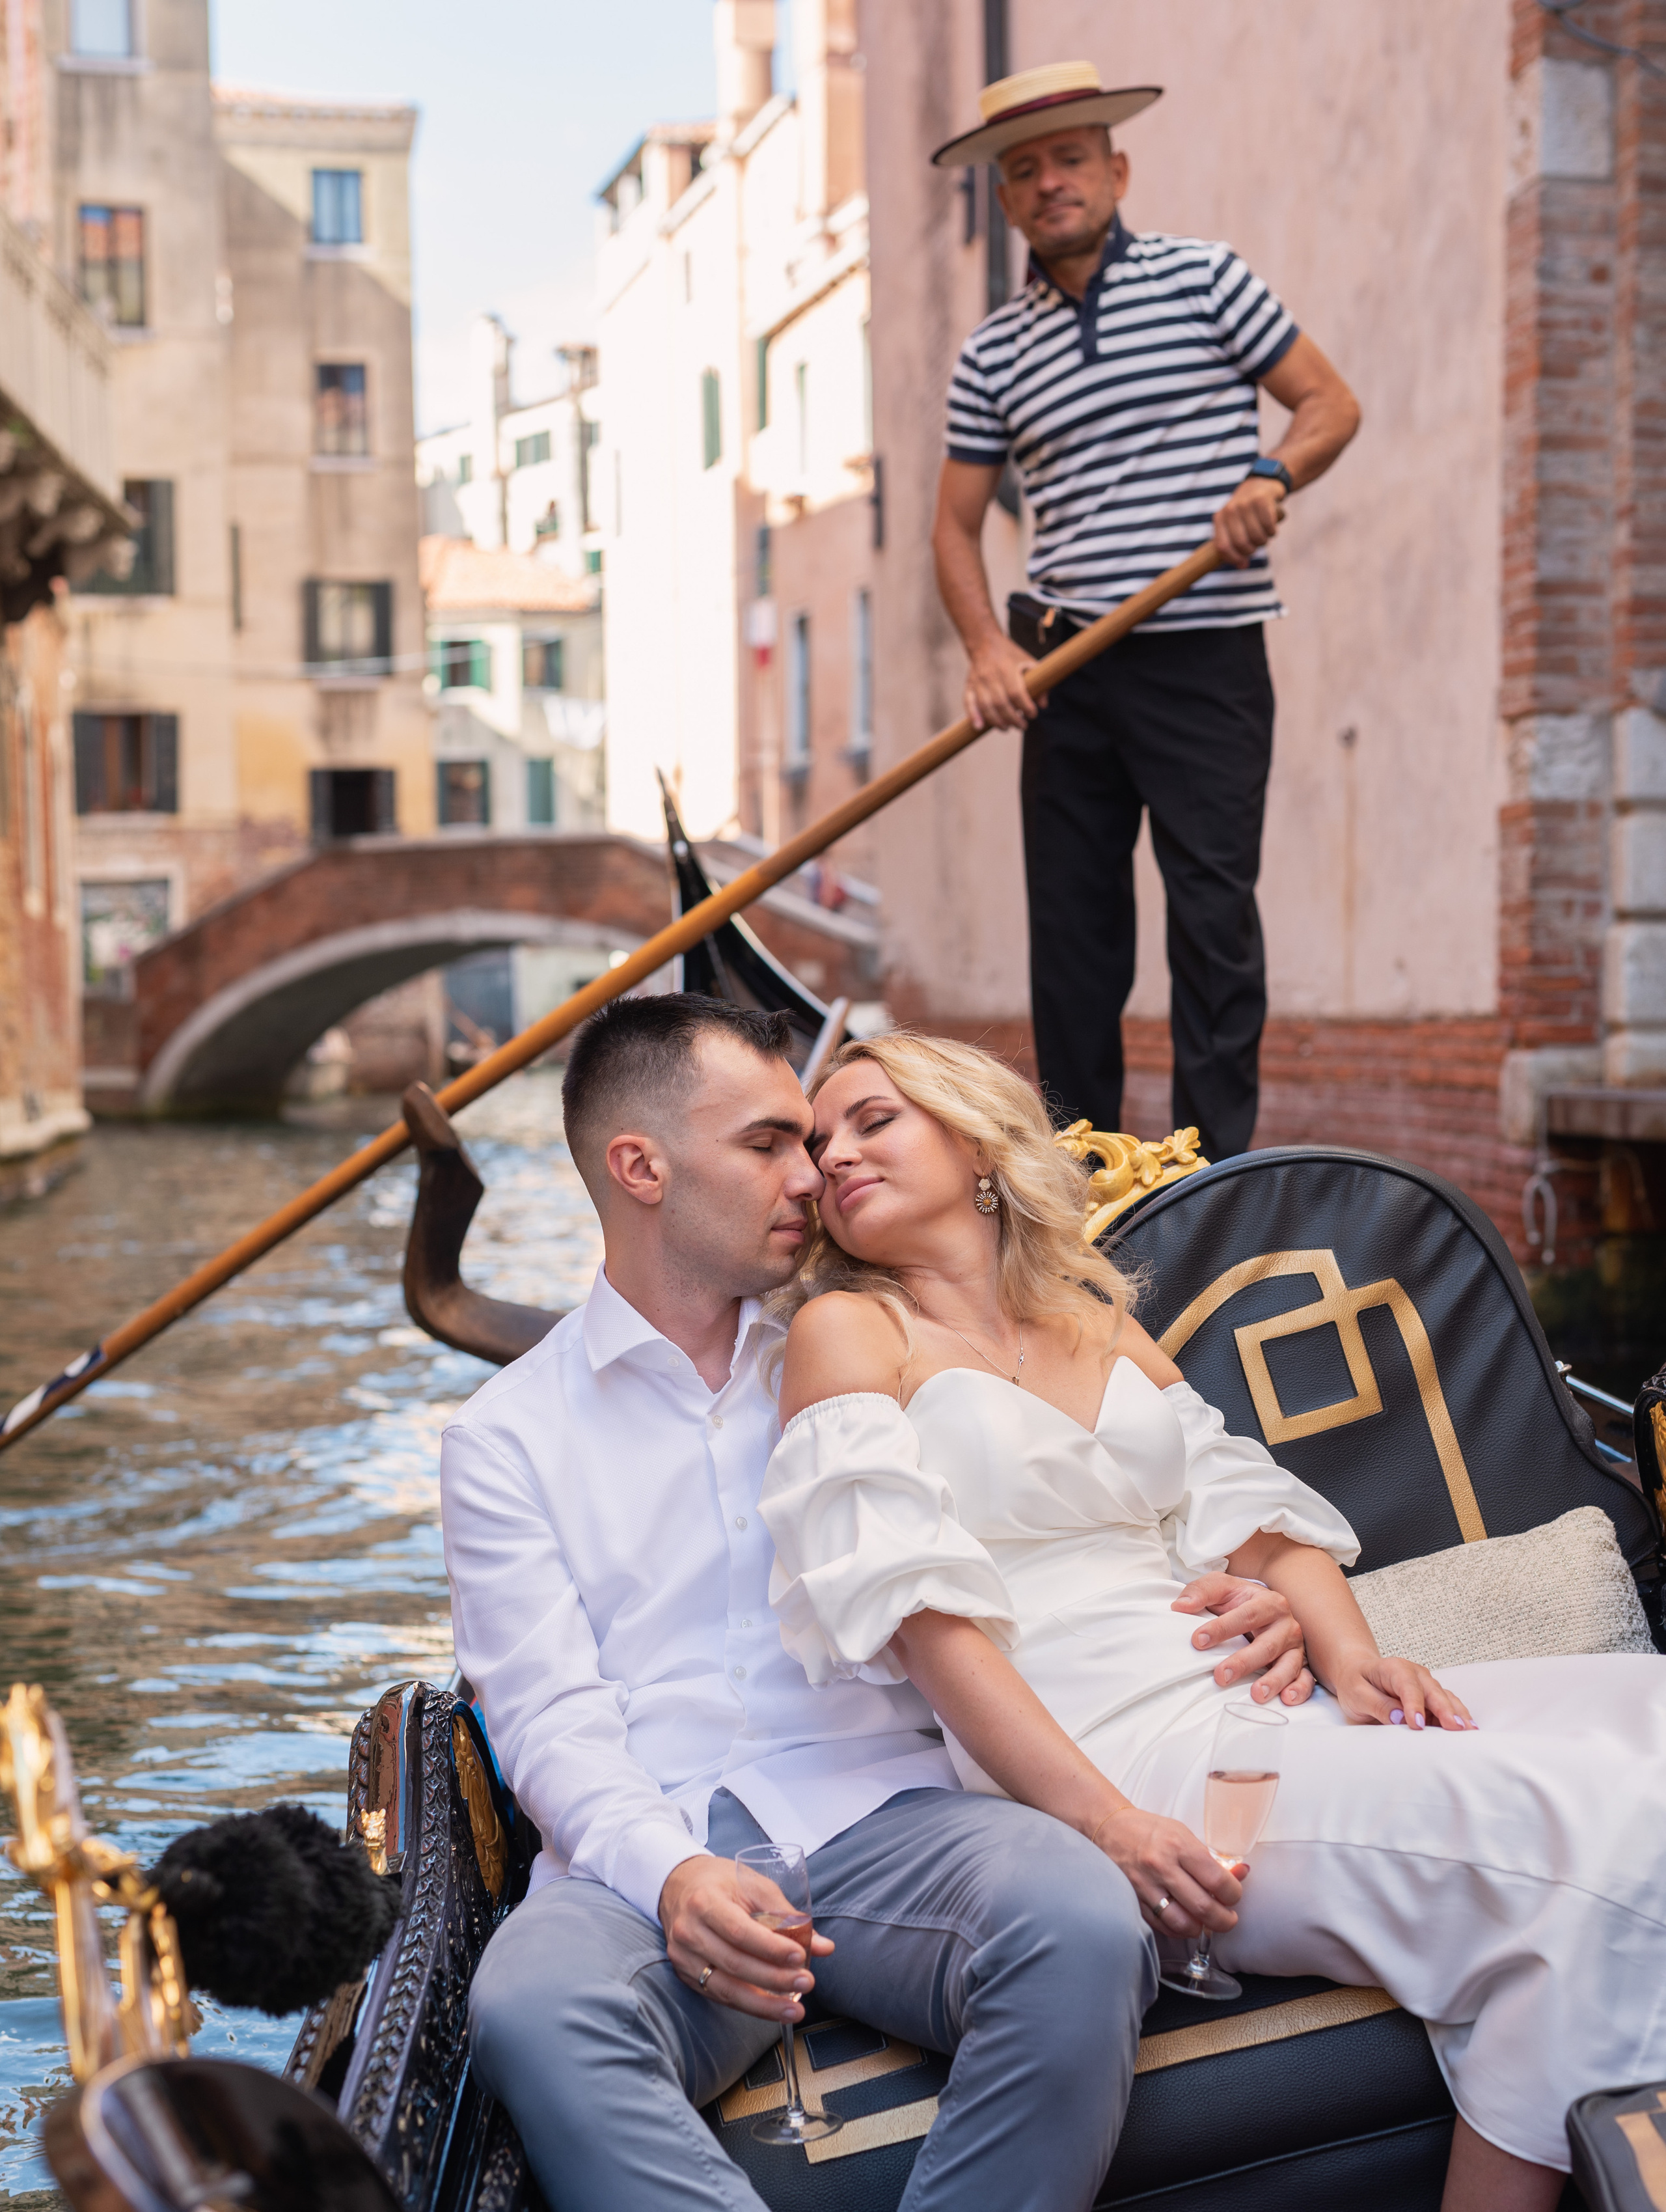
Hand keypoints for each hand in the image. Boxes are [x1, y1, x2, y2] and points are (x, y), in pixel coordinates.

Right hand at [659, 1855, 834, 2022]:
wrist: (678, 1884)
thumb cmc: (721, 1882)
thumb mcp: (753, 1884)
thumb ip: (787, 1915)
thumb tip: (824, 1946)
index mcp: (705, 1901)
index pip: (740, 1931)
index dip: (771, 1948)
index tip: (801, 1957)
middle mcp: (689, 1931)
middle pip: (734, 1964)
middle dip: (774, 1979)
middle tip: (807, 1983)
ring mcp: (683, 1957)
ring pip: (725, 1989)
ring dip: (763, 2005)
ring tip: (794, 2010)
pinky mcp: (685, 1975)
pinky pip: (719, 1996)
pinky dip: (748, 2005)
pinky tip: (771, 2009)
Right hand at [964, 634, 1044, 730]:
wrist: (985, 642)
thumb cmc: (1010, 655)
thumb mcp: (1028, 662)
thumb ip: (1039, 682)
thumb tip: (1043, 705)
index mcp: (1007, 669)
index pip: (1016, 693)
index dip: (1026, 707)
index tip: (1032, 714)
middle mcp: (990, 676)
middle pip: (1001, 704)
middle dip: (1013, 719)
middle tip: (1022, 726)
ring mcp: (978, 681)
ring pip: (986, 707)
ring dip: (997, 721)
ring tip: (1007, 728)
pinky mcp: (969, 685)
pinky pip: (968, 703)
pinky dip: (973, 716)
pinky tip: (979, 727)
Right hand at [1092, 1805, 1242, 1941]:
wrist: (1110, 1828)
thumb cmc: (1150, 1830)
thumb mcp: (1183, 1834)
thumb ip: (1211, 1859)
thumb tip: (1241, 1874)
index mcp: (1178, 1846)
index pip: (1218, 1880)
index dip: (1233, 1894)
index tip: (1233, 1895)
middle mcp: (1161, 1867)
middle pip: (1204, 1908)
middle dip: (1224, 1920)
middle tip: (1228, 1918)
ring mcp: (1145, 1886)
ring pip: (1183, 1924)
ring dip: (1200, 1928)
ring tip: (1205, 1921)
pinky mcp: (1134, 1901)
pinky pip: (1163, 1927)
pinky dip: (1178, 1929)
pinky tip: (1184, 1919)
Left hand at [1171, 1573, 1314, 1705]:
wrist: (1264, 1606)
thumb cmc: (1239, 1599)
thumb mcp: (1220, 1587)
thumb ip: (1201, 1592)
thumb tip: (1180, 1606)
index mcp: (1268, 1602)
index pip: (1245, 1615)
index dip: (1222, 1628)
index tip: (1198, 1641)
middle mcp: (1286, 1624)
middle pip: (1266, 1645)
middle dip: (1243, 1662)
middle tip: (1220, 1676)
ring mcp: (1295, 1647)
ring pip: (1288, 1665)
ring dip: (1273, 1681)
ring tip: (1256, 1694)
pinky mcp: (1301, 1665)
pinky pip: (1305, 1679)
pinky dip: (1299, 1690)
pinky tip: (1287, 1700)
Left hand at [1212, 473, 1285, 567]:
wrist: (1261, 484)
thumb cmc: (1247, 512)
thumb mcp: (1234, 525)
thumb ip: (1234, 545)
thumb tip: (1242, 565)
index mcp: (1219, 518)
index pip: (1223, 546)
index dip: (1234, 558)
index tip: (1244, 563)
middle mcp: (1229, 510)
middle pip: (1241, 543)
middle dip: (1252, 549)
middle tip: (1257, 544)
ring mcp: (1245, 504)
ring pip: (1257, 536)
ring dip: (1264, 540)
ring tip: (1264, 534)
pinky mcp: (1261, 499)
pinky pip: (1269, 526)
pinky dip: (1272, 531)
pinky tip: (1271, 527)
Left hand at [1329, 1651, 1476, 1731]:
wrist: (1357, 1674)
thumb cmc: (1355, 1683)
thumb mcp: (1356, 1694)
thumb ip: (1377, 1705)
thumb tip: (1400, 1719)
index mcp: (1394, 1669)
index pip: (1407, 1686)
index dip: (1414, 1704)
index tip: (1417, 1724)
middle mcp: (1415, 1674)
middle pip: (1433, 1691)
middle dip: (1445, 1710)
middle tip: (1456, 1729)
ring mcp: (1426, 1685)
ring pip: (1446, 1698)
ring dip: (1458, 1714)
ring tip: (1470, 1732)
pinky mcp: (1431, 1698)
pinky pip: (1448, 1706)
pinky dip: (1458, 1716)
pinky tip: (1468, 1729)